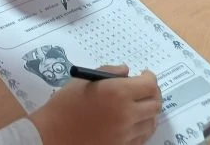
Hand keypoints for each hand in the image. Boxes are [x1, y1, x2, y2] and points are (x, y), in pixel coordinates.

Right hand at [29, 66, 160, 144]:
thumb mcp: (84, 80)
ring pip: (151, 122)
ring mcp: (126, 134)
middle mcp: (127, 113)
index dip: (149, 77)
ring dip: (147, 111)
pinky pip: (142, 137)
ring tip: (137, 105)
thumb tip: (127, 71)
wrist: (54, 133)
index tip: (143, 74)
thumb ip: (109, 72)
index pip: (150, 85)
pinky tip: (131, 121)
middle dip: (152, 93)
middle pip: (155, 103)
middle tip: (143, 89)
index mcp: (118, 92)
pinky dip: (141, 127)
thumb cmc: (66, 103)